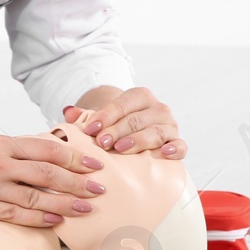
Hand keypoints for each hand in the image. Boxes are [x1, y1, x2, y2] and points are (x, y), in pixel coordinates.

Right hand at [0, 134, 109, 228]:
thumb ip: (11, 150)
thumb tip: (44, 157)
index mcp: (0, 142)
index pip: (47, 148)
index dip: (74, 156)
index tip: (94, 163)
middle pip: (48, 173)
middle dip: (78, 181)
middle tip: (100, 188)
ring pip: (36, 196)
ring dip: (65, 202)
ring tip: (86, 207)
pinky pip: (15, 214)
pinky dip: (38, 217)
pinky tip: (56, 220)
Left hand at [63, 87, 185, 159]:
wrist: (137, 135)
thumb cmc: (117, 126)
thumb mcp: (101, 118)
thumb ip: (84, 115)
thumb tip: (68, 112)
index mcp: (140, 96)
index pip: (123, 104)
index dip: (106, 116)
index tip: (90, 129)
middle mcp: (157, 108)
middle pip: (137, 119)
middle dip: (118, 130)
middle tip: (102, 142)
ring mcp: (169, 126)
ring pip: (156, 132)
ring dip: (139, 140)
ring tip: (121, 148)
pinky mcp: (177, 142)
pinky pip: (180, 146)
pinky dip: (174, 149)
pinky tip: (164, 153)